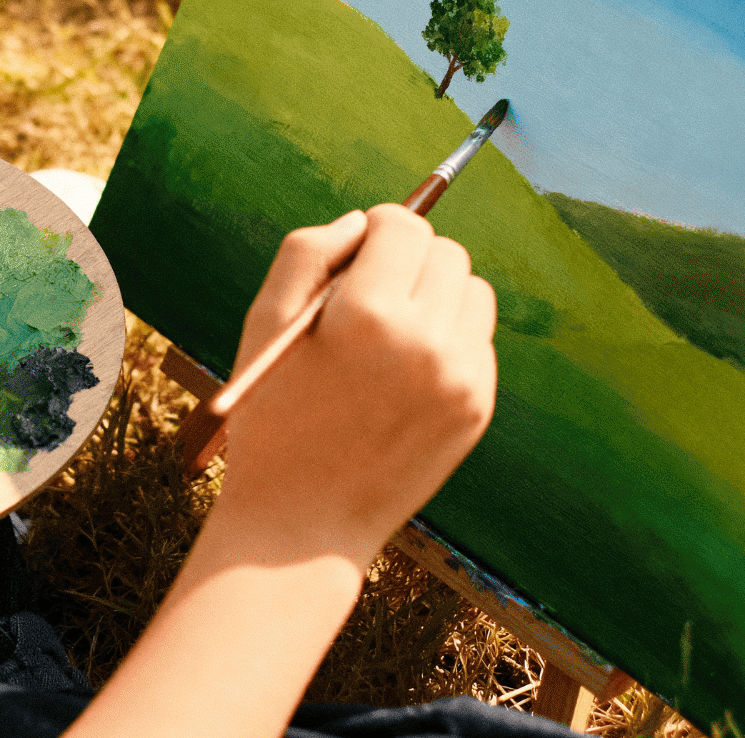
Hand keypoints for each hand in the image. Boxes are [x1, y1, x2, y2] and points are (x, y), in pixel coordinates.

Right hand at [216, 204, 497, 568]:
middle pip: (445, 252)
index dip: (377, 230)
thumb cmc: (272, 415)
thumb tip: (364, 221)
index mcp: (367, 314)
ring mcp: (460, 379)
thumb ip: (308, 251)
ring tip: (391, 331)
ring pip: (472, 291)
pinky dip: (449, 339)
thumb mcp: (265, 322)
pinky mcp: (477, 409)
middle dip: (409, 259)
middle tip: (369, 293)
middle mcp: (425, 342)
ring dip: (437, 294)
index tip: (359, 251)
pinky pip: (478, 340)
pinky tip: (406, 372)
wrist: (302, 524)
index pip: (404, 227)